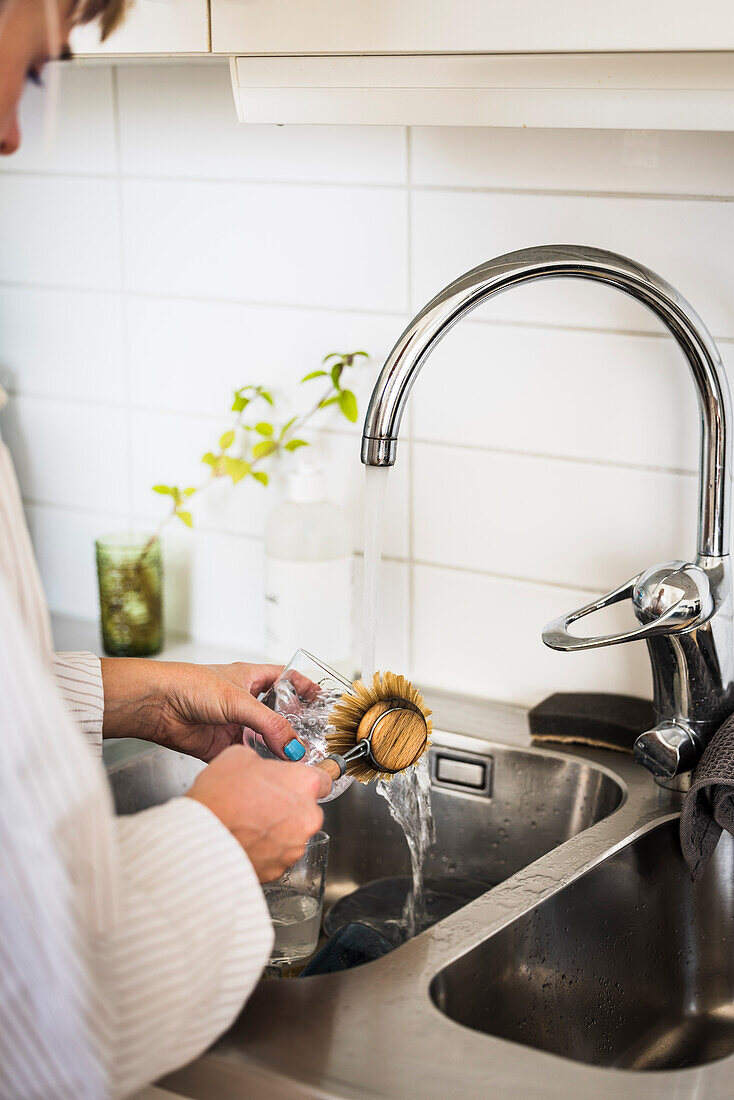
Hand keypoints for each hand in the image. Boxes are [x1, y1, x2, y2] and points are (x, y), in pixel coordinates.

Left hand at [101, 658, 305, 761]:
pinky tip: (271, 772)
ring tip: (298, 761)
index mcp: (251, 678)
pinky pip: (248, 758)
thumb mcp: (238, 701)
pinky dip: (259, 765)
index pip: (286, 680)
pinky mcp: (222, 746)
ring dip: (277, 749)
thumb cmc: (190, 686)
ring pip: (264, 739)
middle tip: (315, 740)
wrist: (157, 706)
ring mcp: (235, 724)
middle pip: (278, 715)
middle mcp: (245, 701)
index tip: (323, 702)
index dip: (305, 689)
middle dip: (295, 727)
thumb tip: (293, 746)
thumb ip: (269, 725)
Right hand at [186, 745, 330, 880]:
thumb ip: (261, 761)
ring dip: (277, 828)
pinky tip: (246, 839)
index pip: (323, 778)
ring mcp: (296, 845)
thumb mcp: (238, 756)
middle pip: (307, 808)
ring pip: (293, 833)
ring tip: (248, 822)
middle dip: (288, 805)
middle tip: (261, 801)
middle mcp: (308, 816)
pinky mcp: (281, 867)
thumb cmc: (219, 797)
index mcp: (304, 783)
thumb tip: (260, 767)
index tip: (296, 782)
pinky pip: (278, 854)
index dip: (305, 779)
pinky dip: (266, 849)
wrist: (201, 838)